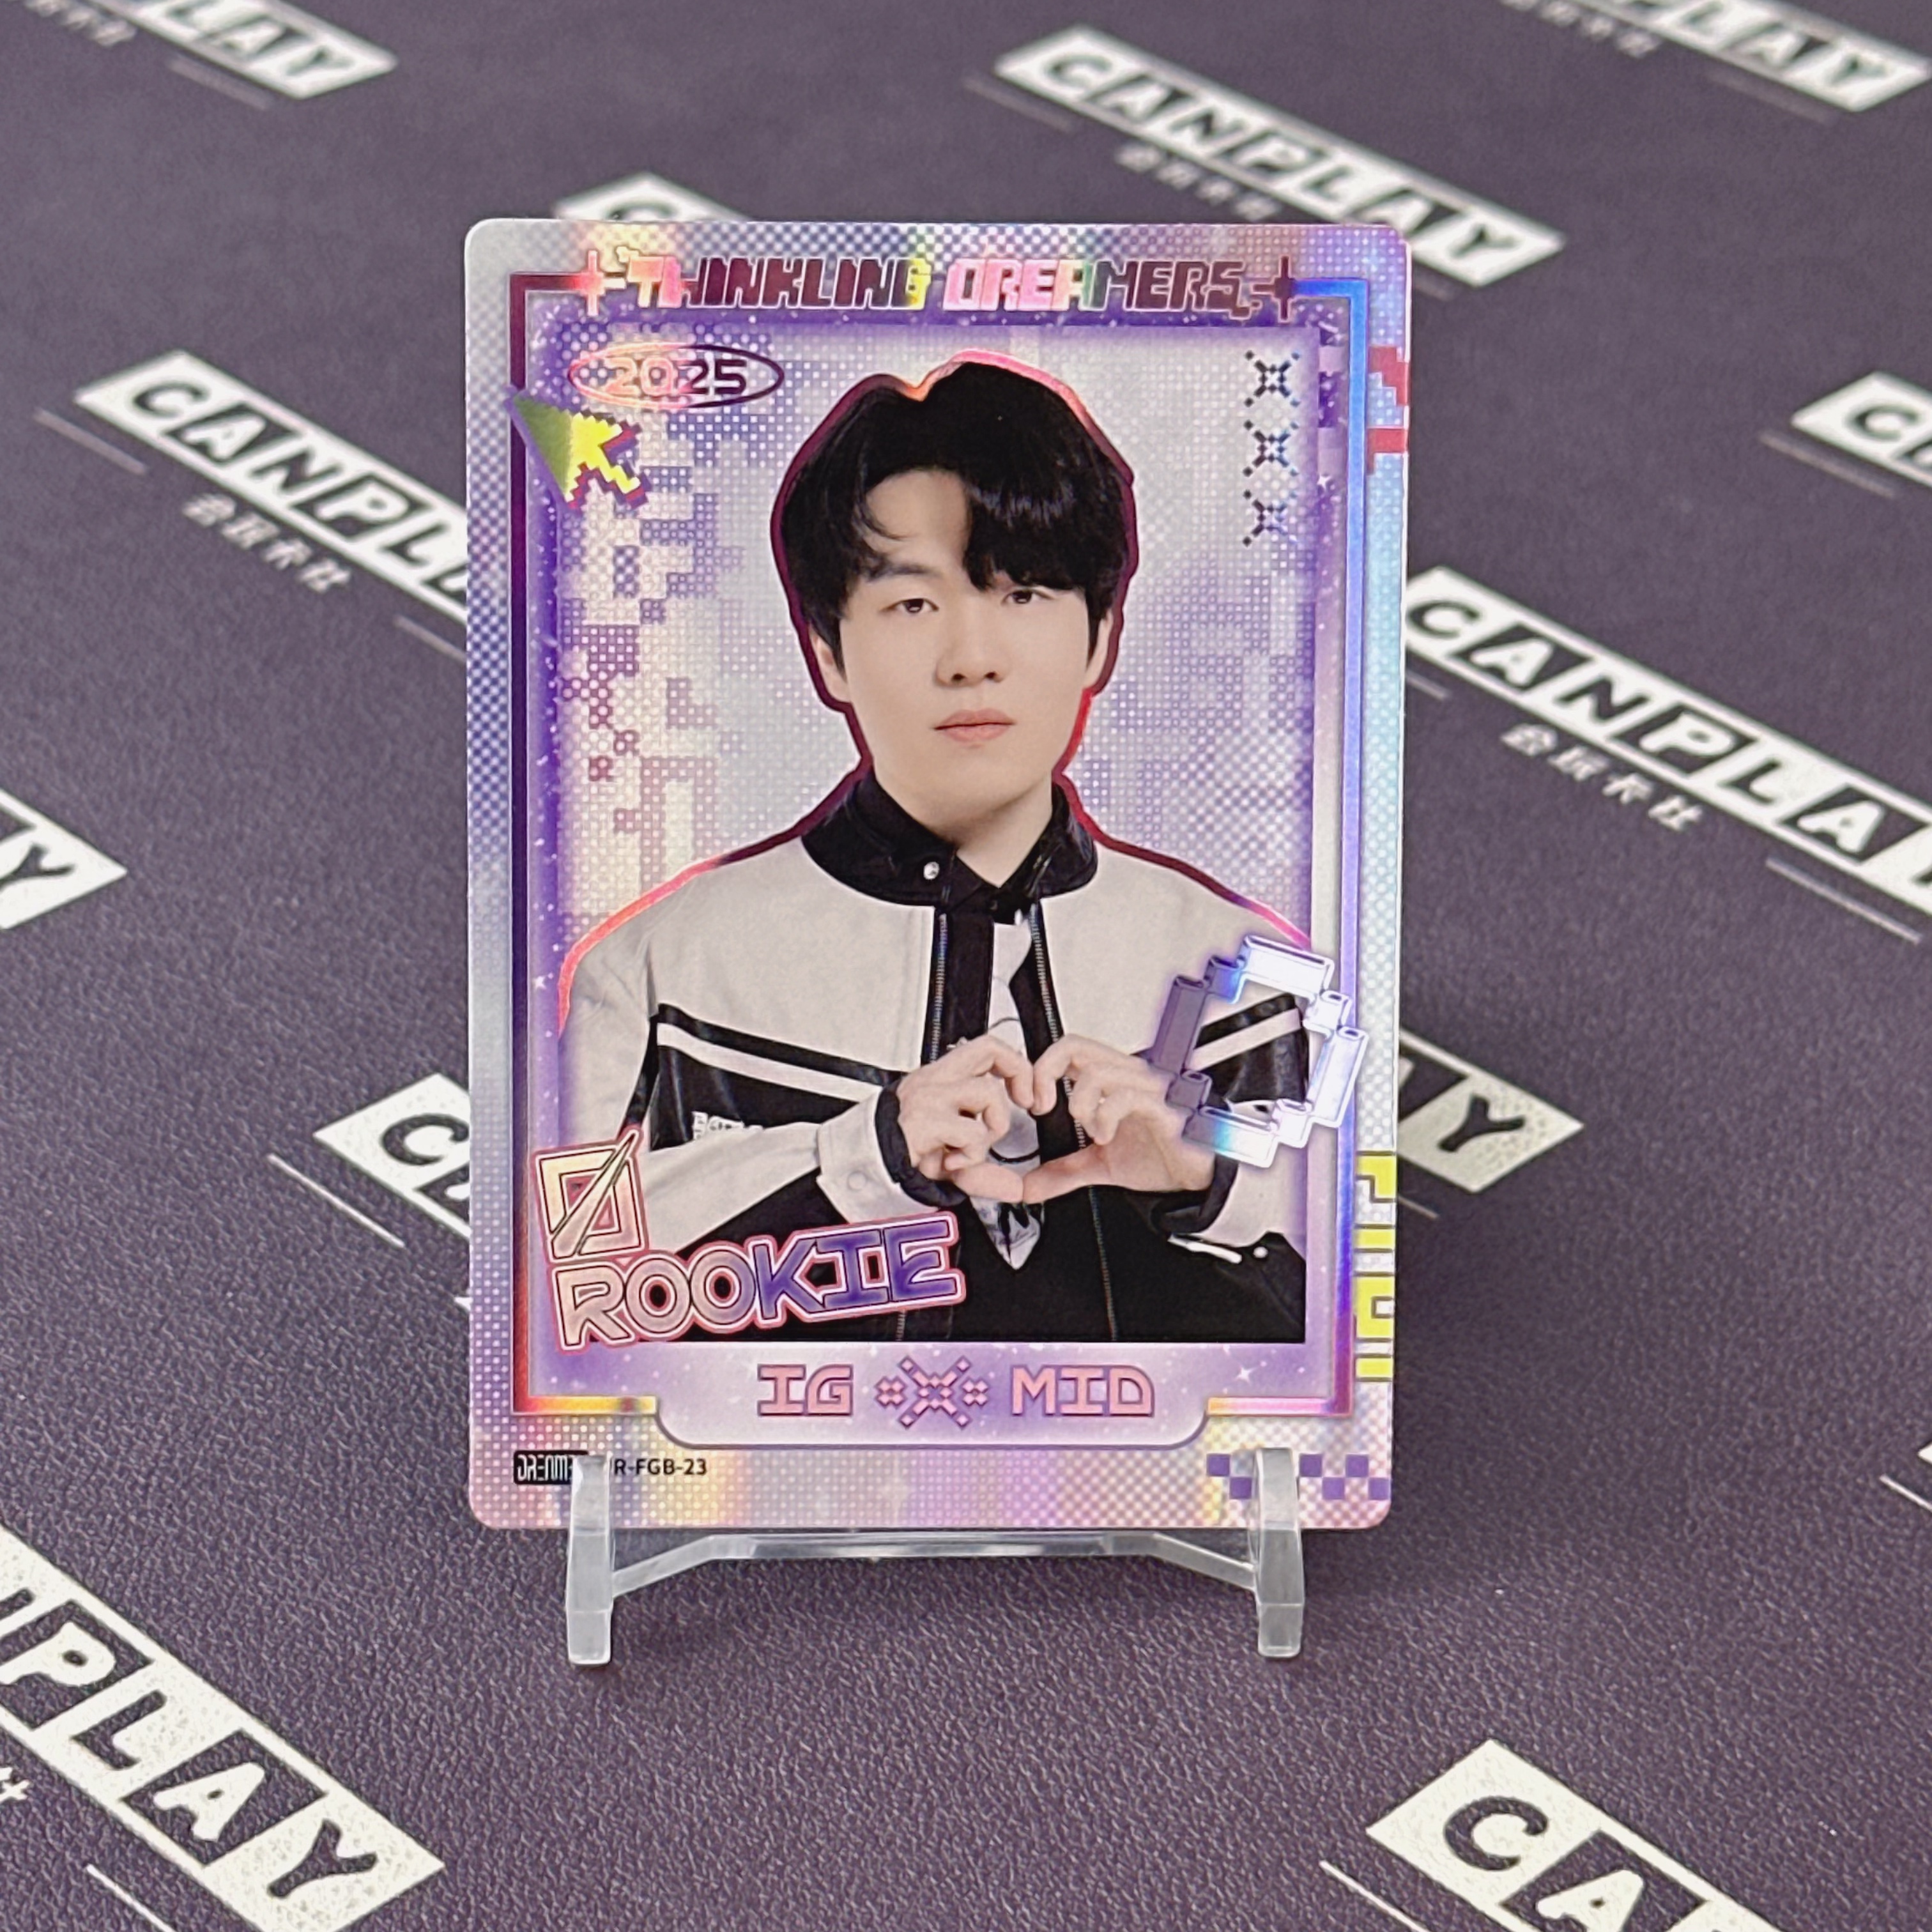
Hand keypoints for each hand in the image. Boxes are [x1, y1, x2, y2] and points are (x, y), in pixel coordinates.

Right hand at [894, 1033, 1034, 1203]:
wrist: (863, 1169)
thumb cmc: (898, 1156)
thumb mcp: (947, 1155)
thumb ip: (982, 1166)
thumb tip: (1015, 1188)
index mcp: (939, 1080)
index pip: (985, 1049)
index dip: (1014, 1065)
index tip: (1025, 1094)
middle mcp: (934, 1081)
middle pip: (990, 1049)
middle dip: (1019, 1074)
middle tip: (1026, 1103)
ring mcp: (929, 1098)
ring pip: (987, 1094)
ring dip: (991, 1129)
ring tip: (972, 1148)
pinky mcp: (926, 1119)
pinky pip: (971, 1131)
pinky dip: (972, 1154)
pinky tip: (953, 1162)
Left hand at [1020, 1035, 1213, 1203]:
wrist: (1197, 1178)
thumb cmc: (1160, 1156)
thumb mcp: (1100, 1164)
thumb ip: (1064, 1171)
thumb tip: (1029, 1186)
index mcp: (1111, 1079)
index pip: (1069, 1049)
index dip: (1041, 1069)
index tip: (1032, 1102)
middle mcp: (1128, 1075)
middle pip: (1075, 1046)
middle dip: (1046, 1074)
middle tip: (1041, 1106)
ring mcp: (1147, 1088)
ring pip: (1096, 1072)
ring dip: (1080, 1104)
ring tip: (1089, 1130)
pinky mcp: (1163, 1106)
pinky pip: (1127, 1097)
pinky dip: (1105, 1118)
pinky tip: (1105, 1137)